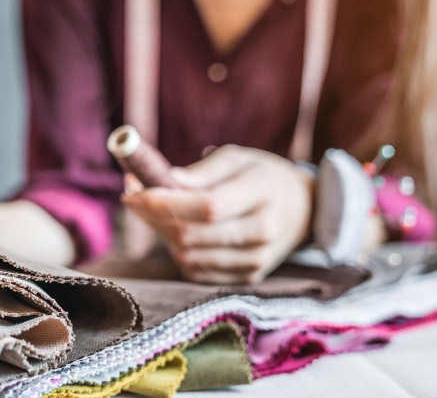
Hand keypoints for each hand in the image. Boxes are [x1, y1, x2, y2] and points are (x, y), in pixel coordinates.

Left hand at [122, 145, 312, 283]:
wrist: (303, 210)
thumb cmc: (261, 177)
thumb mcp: (237, 158)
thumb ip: (202, 170)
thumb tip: (166, 181)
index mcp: (263, 192)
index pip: (207, 206)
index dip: (165, 202)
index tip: (133, 191)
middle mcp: (263, 230)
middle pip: (193, 233)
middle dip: (154, 216)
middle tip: (135, 197)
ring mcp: (257, 260)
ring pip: (189, 255)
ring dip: (162, 234)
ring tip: (157, 211)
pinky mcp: (247, 278)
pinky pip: (197, 271)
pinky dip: (178, 251)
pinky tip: (177, 231)